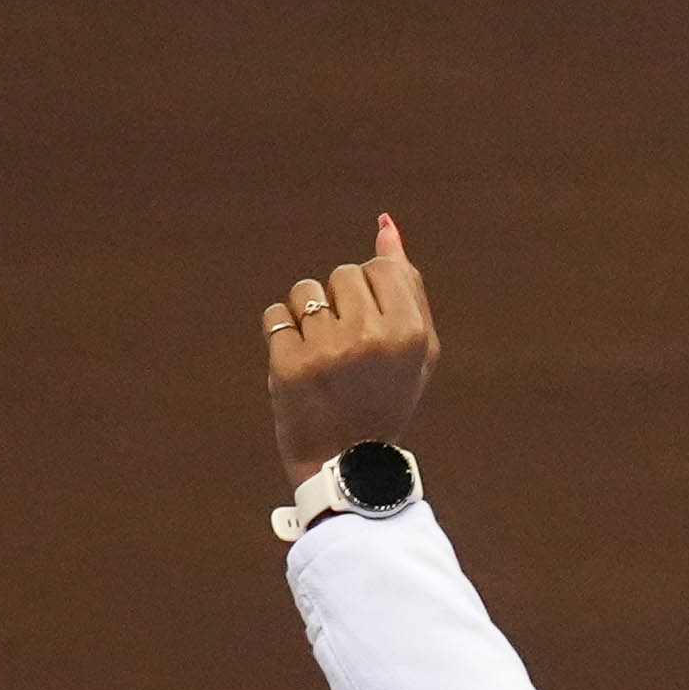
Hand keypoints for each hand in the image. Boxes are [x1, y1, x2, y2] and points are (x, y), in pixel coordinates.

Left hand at [261, 214, 438, 481]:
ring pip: (305, 291)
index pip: (380, 267)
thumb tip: (384, 225)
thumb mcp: (414, 346)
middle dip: (340, 303)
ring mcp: (327, 351)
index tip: (373, 329)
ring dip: (307, 316)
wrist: (347, 464)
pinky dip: (281, 334)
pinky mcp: (287, 365)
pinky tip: (298, 363)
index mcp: (410, 333)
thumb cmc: (385, 396)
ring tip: (322, 355)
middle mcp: (371, 338)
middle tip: (349, 349)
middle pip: (342, 274)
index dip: (372, 293)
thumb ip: (406, 284)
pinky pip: (274, 315)